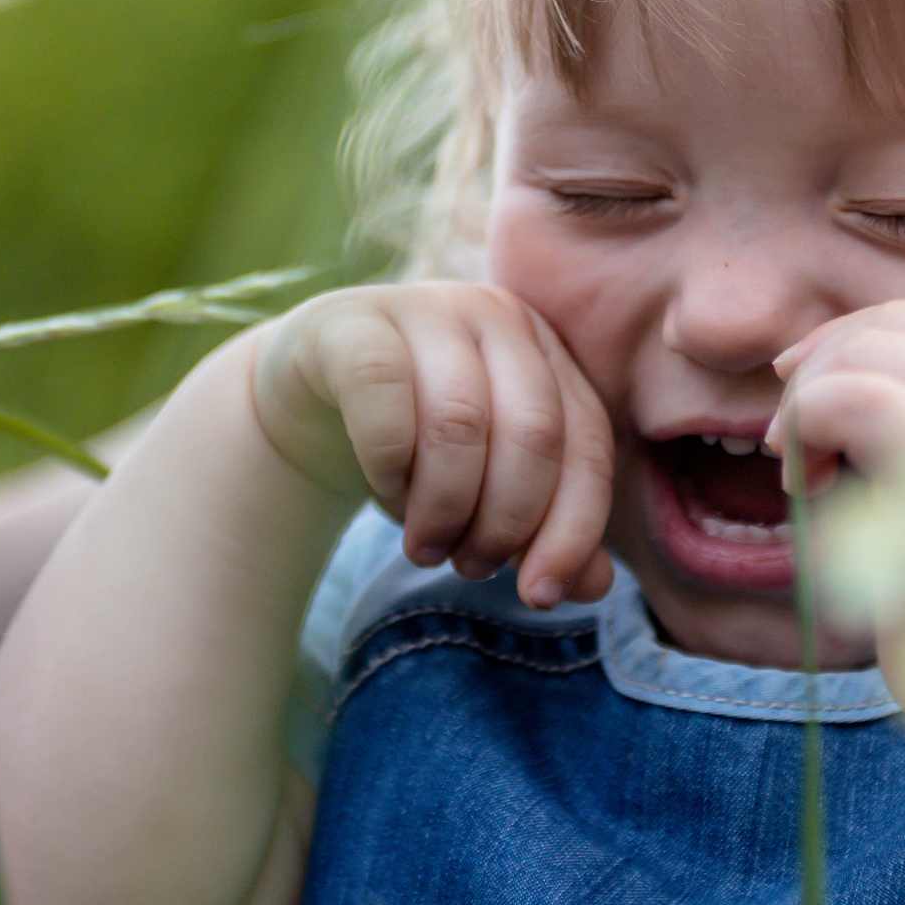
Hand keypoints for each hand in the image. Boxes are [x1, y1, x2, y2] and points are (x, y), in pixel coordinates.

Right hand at [251, 283, 615, 608]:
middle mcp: (498, 316)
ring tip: (426, 546)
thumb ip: (545, 527)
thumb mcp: (487, 488)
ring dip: (446, 507)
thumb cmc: (417, 445)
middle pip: (534, 433)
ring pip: (460, 421)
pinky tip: (386, 490)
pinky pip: (383, 395)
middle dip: (507, 522)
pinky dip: (389, 462)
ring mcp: (426, 309)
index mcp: (549, 352)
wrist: (310, 398)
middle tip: (471, 566)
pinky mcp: (355, 323)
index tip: (540, 595)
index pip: (587, 445)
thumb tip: (593, 586)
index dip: (572, 529)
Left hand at [770, 299, 904, 701]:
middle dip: (827, 362)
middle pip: (903, 323)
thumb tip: (828, 353)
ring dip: (812, 398)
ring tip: (799, 469)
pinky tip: (803, 483)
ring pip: (877, 350)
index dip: (854, 334)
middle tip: (788, 434)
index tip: (799, 380)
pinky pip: (858, 398)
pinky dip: (809, 422)